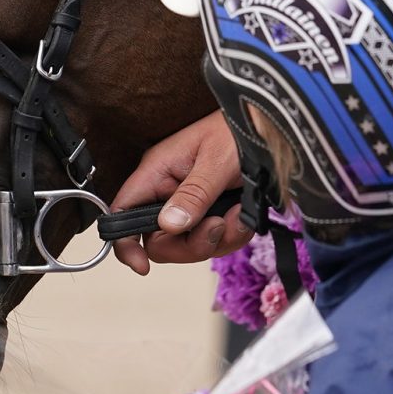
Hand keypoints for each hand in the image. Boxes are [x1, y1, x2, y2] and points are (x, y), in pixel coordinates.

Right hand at [108, 112, 249, 274]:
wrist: (269, 128)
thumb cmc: (237, 131)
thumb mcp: (216, 161)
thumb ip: (193, 194)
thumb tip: (168, 225)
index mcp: (157, 171)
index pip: (123, 211)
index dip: (124, 241)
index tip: (142, 265)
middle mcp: (168, 190)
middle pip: (159, 240)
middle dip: (191, 244)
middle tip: (218, 226)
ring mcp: (190, 204)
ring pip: (190, 245)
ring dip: (219, 239)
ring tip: (239, 215)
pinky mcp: (210, 212)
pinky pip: (214, 241)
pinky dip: (232, 236)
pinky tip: (244, 216)